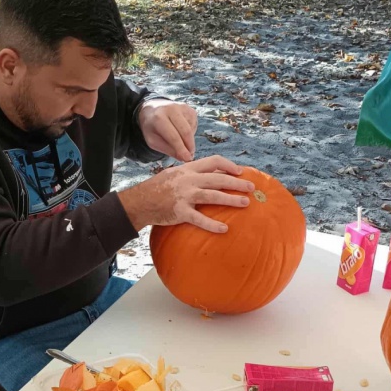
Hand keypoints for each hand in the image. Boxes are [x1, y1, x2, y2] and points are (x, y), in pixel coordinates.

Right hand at [119, 156, 253, 233]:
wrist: (139, 201)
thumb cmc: (157, 188)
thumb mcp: (174, 174)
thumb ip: (190, 173)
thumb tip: (209, 175)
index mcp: (188, 169)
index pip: (213, 161)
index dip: (229, 165)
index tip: (241, 171)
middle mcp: (188, 180)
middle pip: (218, 178)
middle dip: (237, 182)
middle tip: (251, 188)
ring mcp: (184, 195)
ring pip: (213, 196)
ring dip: (231, 199)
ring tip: (245, 203)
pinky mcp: (180, 212)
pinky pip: (200, 219)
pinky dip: (213, 225)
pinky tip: (224, 229)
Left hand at [138, 100, 197, 162]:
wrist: (152, 109)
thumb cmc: (152, 128)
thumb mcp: (153, 141)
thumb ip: (167, 149)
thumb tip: (183, 158)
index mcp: (158, 118)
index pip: (173, 136)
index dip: (181, 149)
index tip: (187, 159)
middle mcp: (171, 109)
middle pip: (185, 131)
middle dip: (189, 146)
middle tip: (190, 156)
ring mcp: (181, 107)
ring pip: (190, 128)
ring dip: (189, 140)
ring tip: (182, 144)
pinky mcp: (189, 108)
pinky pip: (193, 124)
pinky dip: (190, 133)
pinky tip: (182, 133)